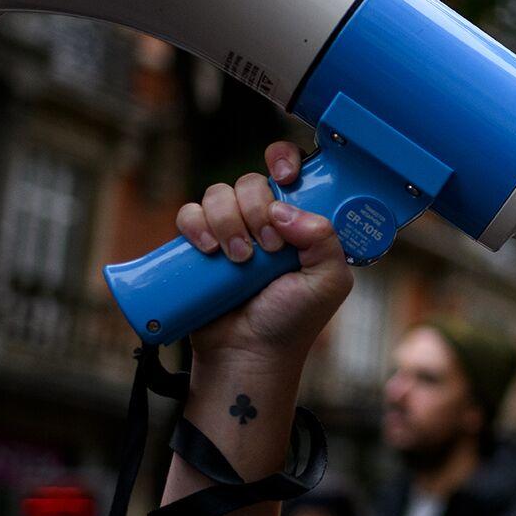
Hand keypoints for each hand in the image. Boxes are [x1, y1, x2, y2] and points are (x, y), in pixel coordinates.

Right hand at [175, 141, 350, 365]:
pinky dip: (196, 225)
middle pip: (252, 181)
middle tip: (267, 248)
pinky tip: (208, 250)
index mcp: (299, 221)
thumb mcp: (327, 281)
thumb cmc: (292, 321)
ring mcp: (229, 231)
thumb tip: (283, 208)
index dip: (285, 161)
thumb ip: (325, 239)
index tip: (285, 177)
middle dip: (257, 210)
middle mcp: (264, 221)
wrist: (247, 354)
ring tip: (240, 260)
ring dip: (228, 221)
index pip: (291, 170)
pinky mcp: (198, 245)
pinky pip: (188, 213)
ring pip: (218, 194)